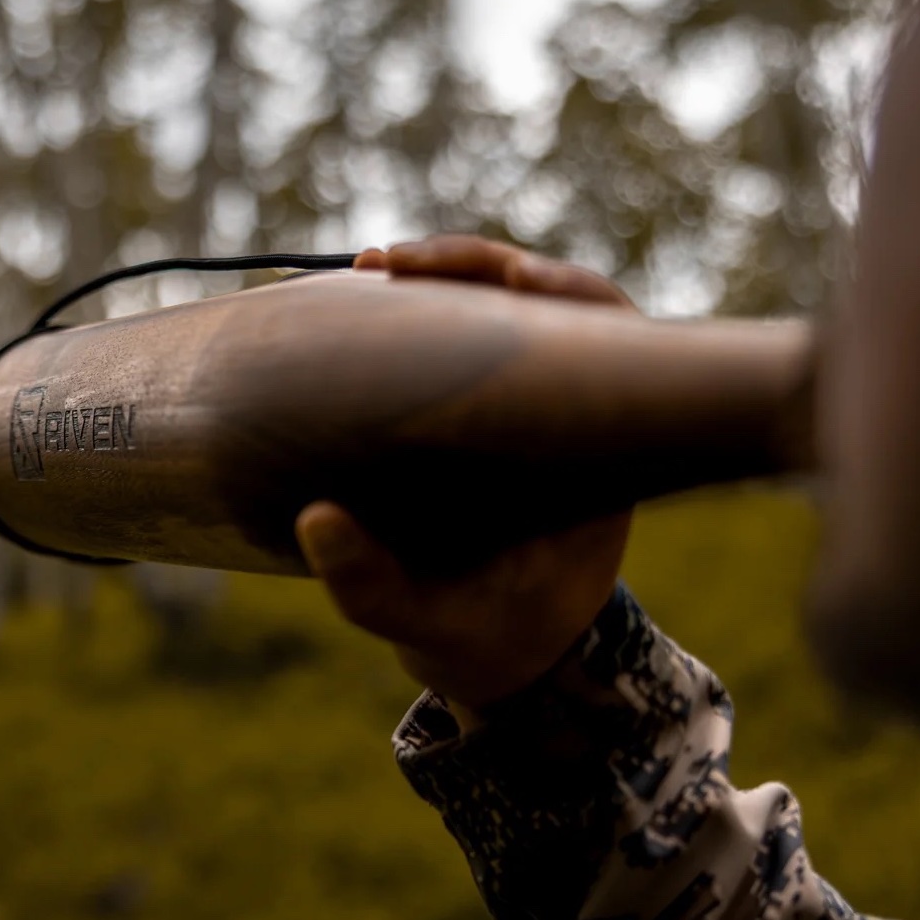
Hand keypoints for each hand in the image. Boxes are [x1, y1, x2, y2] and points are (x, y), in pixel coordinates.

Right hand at [297, 236, 636, 719]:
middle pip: (545, 297)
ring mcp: (531, 403)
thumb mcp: (432, 624)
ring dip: (441, 280)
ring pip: (500, 307)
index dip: (559, 289)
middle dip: (471, 266)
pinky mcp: (487, 405)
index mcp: (597, 453)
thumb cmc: (487, 636)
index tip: (509, 280)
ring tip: (370, 270)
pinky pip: (465, 335)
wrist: (504, 654)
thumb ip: (375, 587)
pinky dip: (421, 310)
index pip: (603, 332)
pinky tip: (368, 301)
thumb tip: (316, 521)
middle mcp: (572, 411)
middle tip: (388, 265)